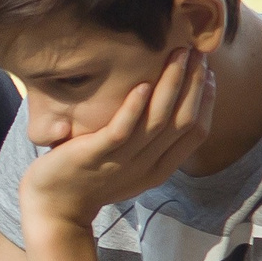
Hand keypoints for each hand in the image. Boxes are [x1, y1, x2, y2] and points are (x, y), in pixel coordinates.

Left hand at [18, 48, 214, 232]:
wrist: (53, 207)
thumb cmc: (89, 177)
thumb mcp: (129, 163)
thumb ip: (148, 142)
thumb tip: (163, 106)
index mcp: (160, 168)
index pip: (196, 132)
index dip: (206, 100)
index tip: (208, 72)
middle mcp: (146, 166)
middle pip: (182, 122)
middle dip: (194, 85)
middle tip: (198, 53)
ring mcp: (120, 161)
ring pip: (157, 122)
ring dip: (171, 86)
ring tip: (178, 56)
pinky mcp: (93, 156)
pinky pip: (120, 132)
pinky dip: (133, 109)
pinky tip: (141, 85)